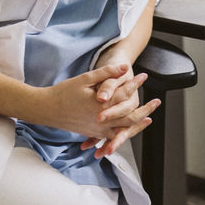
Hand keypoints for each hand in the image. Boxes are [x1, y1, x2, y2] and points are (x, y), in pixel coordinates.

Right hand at [39, 64, 156, 148]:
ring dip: (137, 124)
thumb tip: (125, 67)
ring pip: (122, 130)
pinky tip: (130, 130)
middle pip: (128, 116)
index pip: (123, 94)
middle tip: (157, 102)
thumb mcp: (85, 79)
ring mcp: (96, 128)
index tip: (144, 75)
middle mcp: (100, 119)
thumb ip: (106, 73)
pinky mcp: (92, 133)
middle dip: (145, 109)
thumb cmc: (64, 92)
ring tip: (148, 118)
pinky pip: (111, 136)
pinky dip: (122, 134)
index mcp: (99, 104)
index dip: (135, 83)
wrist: (47, 109)